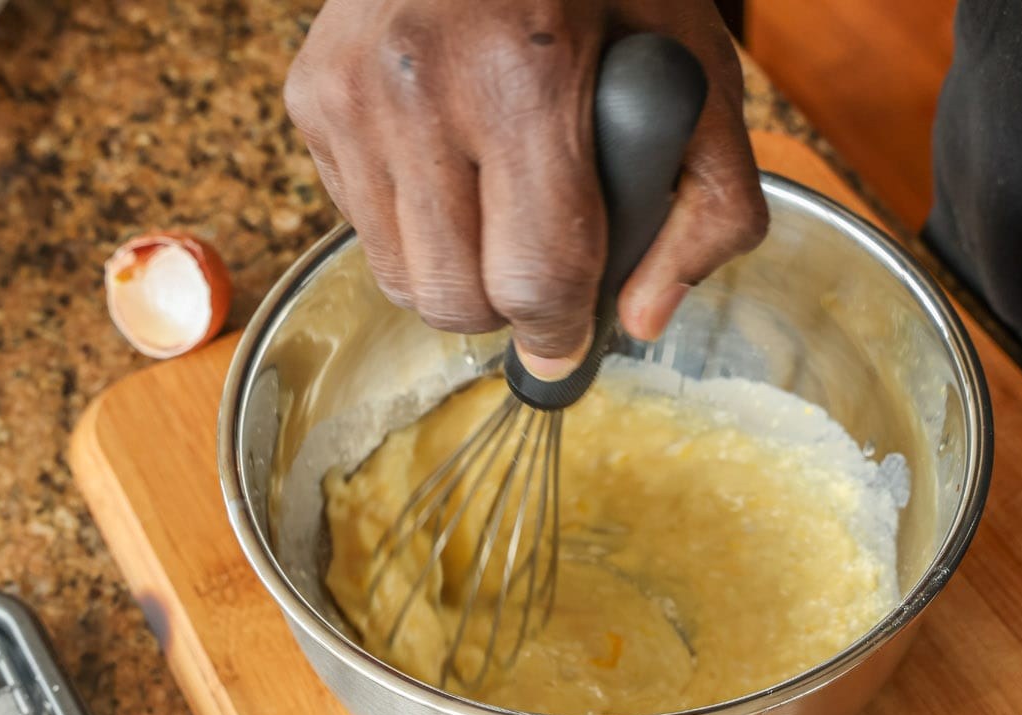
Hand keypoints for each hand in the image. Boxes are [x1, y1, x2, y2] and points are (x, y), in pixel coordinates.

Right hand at [285, 0, 767, 378]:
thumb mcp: (697, 66)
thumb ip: (710, 204)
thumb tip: (643, 320)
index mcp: (525, 81)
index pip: (533, 277)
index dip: (562, 330)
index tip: (573, 339)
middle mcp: (419, 91)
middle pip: (454, 297)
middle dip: (507, 308)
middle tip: (539, 272)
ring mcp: (351, 95)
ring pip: (398, 277)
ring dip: (454, 275)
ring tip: (494, 216)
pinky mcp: (310, 97)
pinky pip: (358, 224)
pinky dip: (409, 224)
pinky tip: (448, 166)